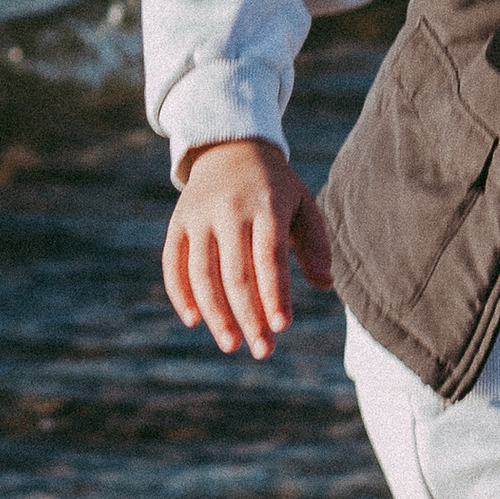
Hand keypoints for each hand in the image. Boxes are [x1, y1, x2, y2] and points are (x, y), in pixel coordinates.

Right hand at [163, 137, 332, 359]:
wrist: (230, 147)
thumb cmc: (275, 187)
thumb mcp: (302, 205)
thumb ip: (314, 244)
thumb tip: (325, 283)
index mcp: (266, 205)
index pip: (270, 256)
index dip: (275, 294)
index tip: (282, 327)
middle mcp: (230, 210)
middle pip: (236, 272)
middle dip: (249, 316)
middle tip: (263, 350)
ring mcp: (200, 216)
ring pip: (202, 273)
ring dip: (216, 314)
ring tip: (231, 344)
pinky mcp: (178, 223)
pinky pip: (174, 263)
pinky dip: (181, 294)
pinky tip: (195, 321)